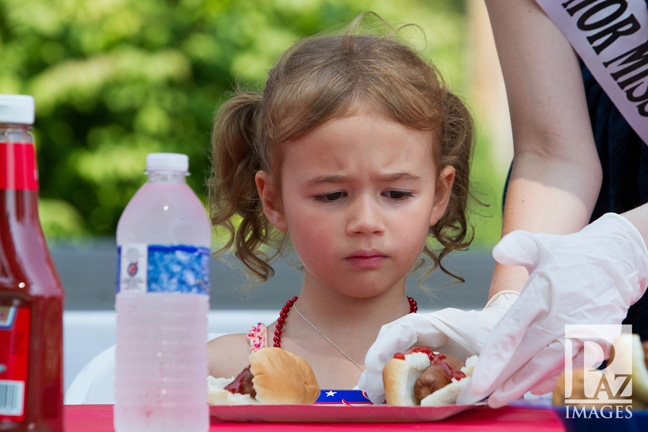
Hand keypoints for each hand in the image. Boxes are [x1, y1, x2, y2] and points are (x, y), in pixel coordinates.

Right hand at [358, 291, 518, 403]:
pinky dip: (395, 372)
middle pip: (393, 337)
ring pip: (396, 347)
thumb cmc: (509, 339)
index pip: (405, 328)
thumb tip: (457, 400)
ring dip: (383, 369)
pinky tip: (390, 390)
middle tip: (367, 389)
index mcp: (445, 322)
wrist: (520, 327)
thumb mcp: (497, 359)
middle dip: (377, 362)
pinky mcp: (433, 348)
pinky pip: (407, 356)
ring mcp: (431, 336)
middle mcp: (433, 326)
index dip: (386, 346)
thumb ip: (478, 379)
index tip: (374, 368)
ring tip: (373, 394)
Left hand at [457, 213, 647, 407]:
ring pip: (547, 366)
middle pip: (525, 356)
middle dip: (500, 380)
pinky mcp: (596, 341)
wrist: (617, 262)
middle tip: (476, 397)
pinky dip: (551, 378)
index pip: (512, 331)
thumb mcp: (541, 244)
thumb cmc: (569, 255)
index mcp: (542, 293)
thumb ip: (517, 247)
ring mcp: (581, 332)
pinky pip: (571, 366)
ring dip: (522, 385)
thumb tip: (497, 252)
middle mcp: (562, 317)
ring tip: (497, 399)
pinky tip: (531, 389)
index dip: (494, 358)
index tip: (477, 379)